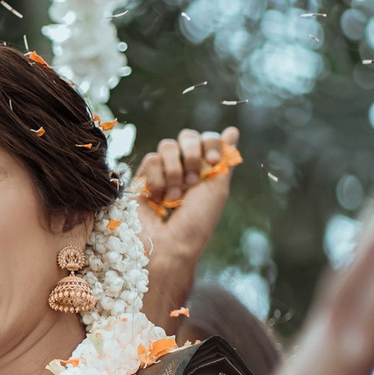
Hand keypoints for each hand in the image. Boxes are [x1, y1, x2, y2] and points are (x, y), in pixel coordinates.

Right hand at [135, 126, 240, 323]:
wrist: (169, 244)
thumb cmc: (197, 222)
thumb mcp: (217, 189)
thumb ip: (224, 159)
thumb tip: (233, 130)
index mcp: (203, 169)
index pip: (206, 138)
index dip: (209, 143)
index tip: (212, 162)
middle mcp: (182, 168)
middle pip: (186, 136)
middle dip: (191, 155)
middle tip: (193, 180)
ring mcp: (161, 173)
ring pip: (166, 145)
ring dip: (175, 171)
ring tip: (174, 196)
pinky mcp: (140, 179)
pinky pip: (151, 160)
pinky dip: (158, 180)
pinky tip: (157, 199)